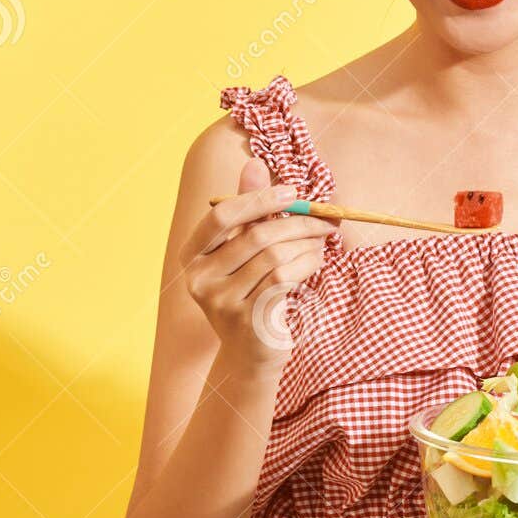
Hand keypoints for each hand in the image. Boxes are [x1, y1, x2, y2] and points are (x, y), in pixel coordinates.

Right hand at [179, 159, 339, 374]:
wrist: (251, 354)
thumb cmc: (250, 292)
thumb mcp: (244, 250)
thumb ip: (249, 210)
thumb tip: (256, 163)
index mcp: (192, 255)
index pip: (221, 215)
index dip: (258, 198)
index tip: (293, 191)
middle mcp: (199, 280)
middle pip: (256, 236)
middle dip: (298, 223)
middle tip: (326, 220)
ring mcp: (221, 304)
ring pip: (275, 258)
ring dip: (307, 246)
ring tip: (322, 243)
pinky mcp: (248, 322)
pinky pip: (285, 280)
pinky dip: (307, 266)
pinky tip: (315, 263)